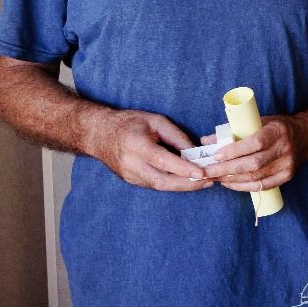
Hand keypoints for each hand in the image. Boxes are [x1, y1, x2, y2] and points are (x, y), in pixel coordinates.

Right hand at [86, 109, 209, 190]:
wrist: (98, 133)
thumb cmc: (128, 123)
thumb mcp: (155, 120)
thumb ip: (176, 136)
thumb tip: (195, 151)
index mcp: (137, 146)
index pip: (163, 161)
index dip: (183, 169)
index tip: (201, 173)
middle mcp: (132, 164)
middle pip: (163, 180)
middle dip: (188, 184)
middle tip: (209, 181)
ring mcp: (130, 175)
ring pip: (160, 186)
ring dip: (183, 186)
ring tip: (204, 182)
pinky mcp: (131, 180)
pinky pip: (155, 184)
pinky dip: (172, 184)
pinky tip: (187, 180)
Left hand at [205, 116, 307, 192]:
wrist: (305, 137)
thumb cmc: (277, 128)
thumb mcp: (259, 122)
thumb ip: (234, 131)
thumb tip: (206, 140)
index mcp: (277, 131)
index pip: (255, 143)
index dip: (234, 151)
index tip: (216, 155)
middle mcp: (284, 149)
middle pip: (253, 164)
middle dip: (226, 169)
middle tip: (207, 171)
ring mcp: (286, 165)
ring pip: (255, 177)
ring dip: (231, 179)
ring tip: (214, 178)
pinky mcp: (286, 176)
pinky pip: (262, 186)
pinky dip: (243, 186)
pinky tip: (230, 184)